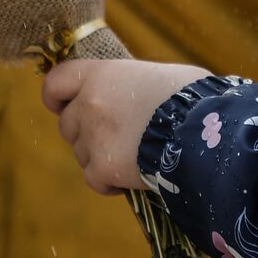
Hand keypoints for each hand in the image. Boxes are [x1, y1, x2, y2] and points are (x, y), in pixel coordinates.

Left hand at [43, 58, 209, 194]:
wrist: (202, 131)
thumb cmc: (190, 96)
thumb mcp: (159, 75)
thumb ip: (132, 83)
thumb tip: (133, 91)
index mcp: (101, 75)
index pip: (56, 82)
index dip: (56, 96)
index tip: (63, 105)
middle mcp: (89, 104)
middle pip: (68, 124)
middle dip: (85, 132)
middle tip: (115, 135)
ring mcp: (93, 138)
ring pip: (81, 153)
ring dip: (99, 156)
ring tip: (133, 155)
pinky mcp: (103, 169)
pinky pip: (94, 179)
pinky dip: (109, 181)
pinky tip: (132, 176)